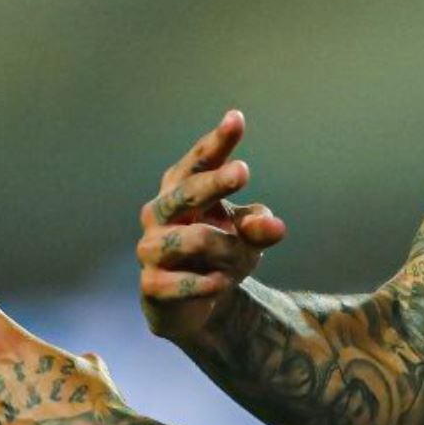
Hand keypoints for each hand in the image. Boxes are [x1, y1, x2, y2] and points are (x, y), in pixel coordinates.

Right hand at [136, 110, 286, 345]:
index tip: (236, 119)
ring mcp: (150, 248)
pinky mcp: (151, 285)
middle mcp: (159, 212)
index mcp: (181, 189)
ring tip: (239, 263)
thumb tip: (273, 226)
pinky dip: (207, 283)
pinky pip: (182, 282)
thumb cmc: (221, 253)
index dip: (217, 142)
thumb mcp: (248, 237)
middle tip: (243, 171)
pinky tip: (221, 283)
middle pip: (185, 191)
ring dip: (226, 252)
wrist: (198, 306)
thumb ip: (259, 227)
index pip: (199, 161)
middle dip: (213, 182)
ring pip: (193, 240)